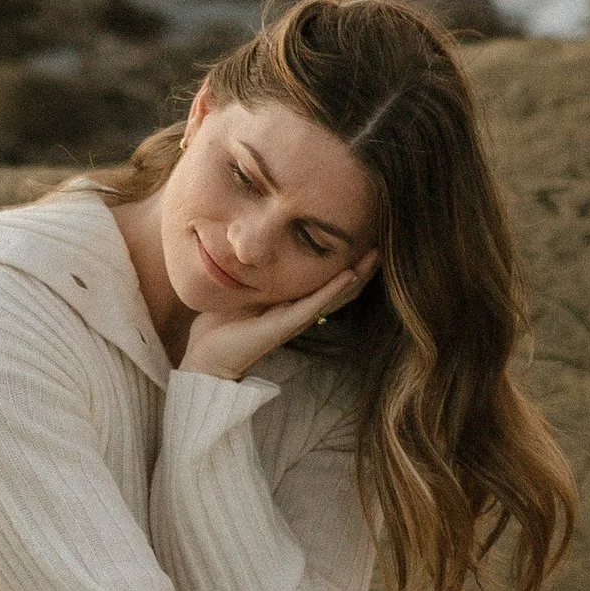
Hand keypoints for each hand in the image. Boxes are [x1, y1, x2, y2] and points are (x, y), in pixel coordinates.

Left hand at [178, 250, 379, 382]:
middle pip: (340, 285)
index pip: (325, 277)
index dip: (345, 257)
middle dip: (361, 263)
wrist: (207, 358)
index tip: (361, 232)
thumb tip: (253, 242)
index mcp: (291, 301)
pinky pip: (315, 304)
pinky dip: (333, 288)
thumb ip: (254, 271)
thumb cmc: (222, 325)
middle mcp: (300, 310)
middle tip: (381, 239)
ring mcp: (295, 319)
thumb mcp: (242, 288)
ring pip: (335, 294)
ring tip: (376, 253)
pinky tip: (349, 273)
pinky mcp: (285, 326)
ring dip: (357, 273)